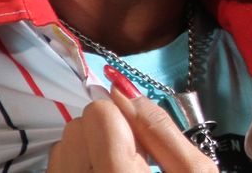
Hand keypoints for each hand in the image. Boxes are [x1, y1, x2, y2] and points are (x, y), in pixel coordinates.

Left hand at [47, 68, 218, 171]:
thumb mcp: (195, 171)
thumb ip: (160, 129)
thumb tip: (125, 87)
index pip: (99, 113)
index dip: (124, 113)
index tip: (140, 128)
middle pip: (78, 124)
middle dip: (107, 129)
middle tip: (135, 152)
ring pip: (64, 143)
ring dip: (91, 145)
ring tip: (119, 165)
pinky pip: (57, 163)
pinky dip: (78, 161)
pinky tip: (104, 172)